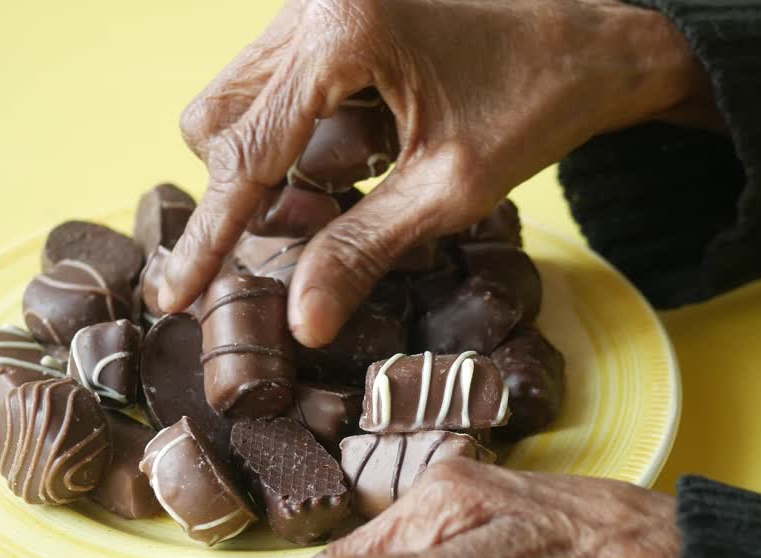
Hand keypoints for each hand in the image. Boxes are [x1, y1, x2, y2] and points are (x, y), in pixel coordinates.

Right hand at [162, 0, 712, 346]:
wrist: (588, 42)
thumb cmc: (535, 106)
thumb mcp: (450, 190)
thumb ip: (365, 250)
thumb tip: (298, 322)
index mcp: (343, 30)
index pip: (245, 153)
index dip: (210, 235)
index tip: (172, 296)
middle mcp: (313, 2)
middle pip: (216, 119)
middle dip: (244, 189)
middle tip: (313, 228)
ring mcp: (314, 2)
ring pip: (235, 101)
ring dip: (271, 162)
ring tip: (359, 180)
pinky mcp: (325, 13)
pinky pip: (271, 85)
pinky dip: (295, 136)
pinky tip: (363, 151)